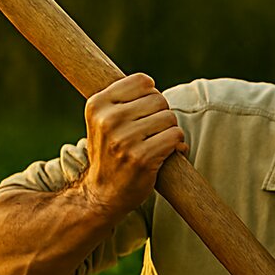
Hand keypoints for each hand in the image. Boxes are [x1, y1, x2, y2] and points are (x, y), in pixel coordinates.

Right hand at [81, 73, 186, 217]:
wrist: (103, 192)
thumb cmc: (111, 151)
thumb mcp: (104, 120)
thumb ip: (122, 99)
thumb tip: (150, 83)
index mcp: (97, 104)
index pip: (143, 81)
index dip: (151, 95)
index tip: (144, 112)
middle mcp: (108, 119)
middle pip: (159, 99)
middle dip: (162, 115)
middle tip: (152, 132)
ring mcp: (124, 139)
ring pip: (170, 118)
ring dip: (171, 131)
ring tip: (157, 143)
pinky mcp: (142, 158)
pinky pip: (176, 137)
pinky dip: (178, 145)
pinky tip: (166, 154)